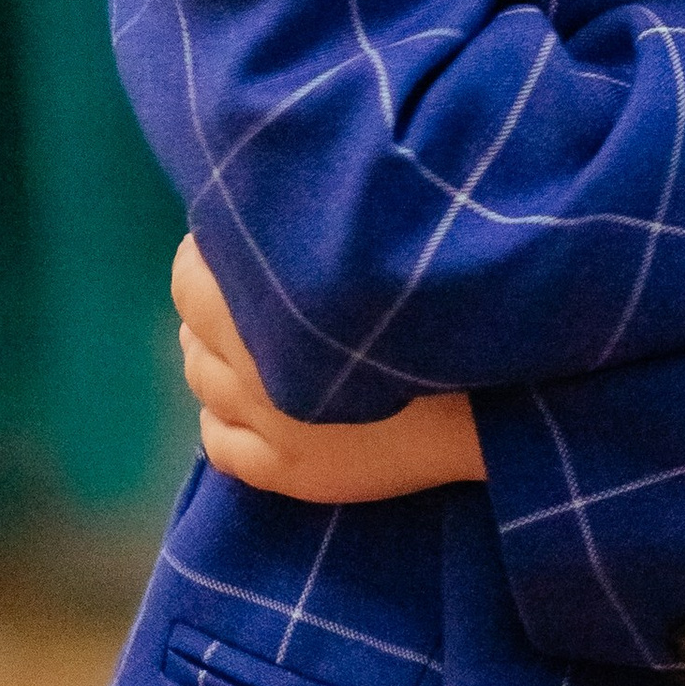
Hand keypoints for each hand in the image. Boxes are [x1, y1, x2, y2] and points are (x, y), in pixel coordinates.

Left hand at [173, 236, 484, 501]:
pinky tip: (245, 406)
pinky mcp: (286, 475)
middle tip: (252, 289)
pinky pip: (217, 444)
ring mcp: (266, 428)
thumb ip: (308, 235)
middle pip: (192, 332)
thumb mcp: (372, 251)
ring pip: (202, 385)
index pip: (191, 277)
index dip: (210, 253)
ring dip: (214, 358)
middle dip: (211, 305)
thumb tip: (264, 210)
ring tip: (253, 342)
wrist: (493, 399)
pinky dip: (219, 418)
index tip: (240, 238)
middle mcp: (252, 370)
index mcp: (270, 309)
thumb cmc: (441, 308)